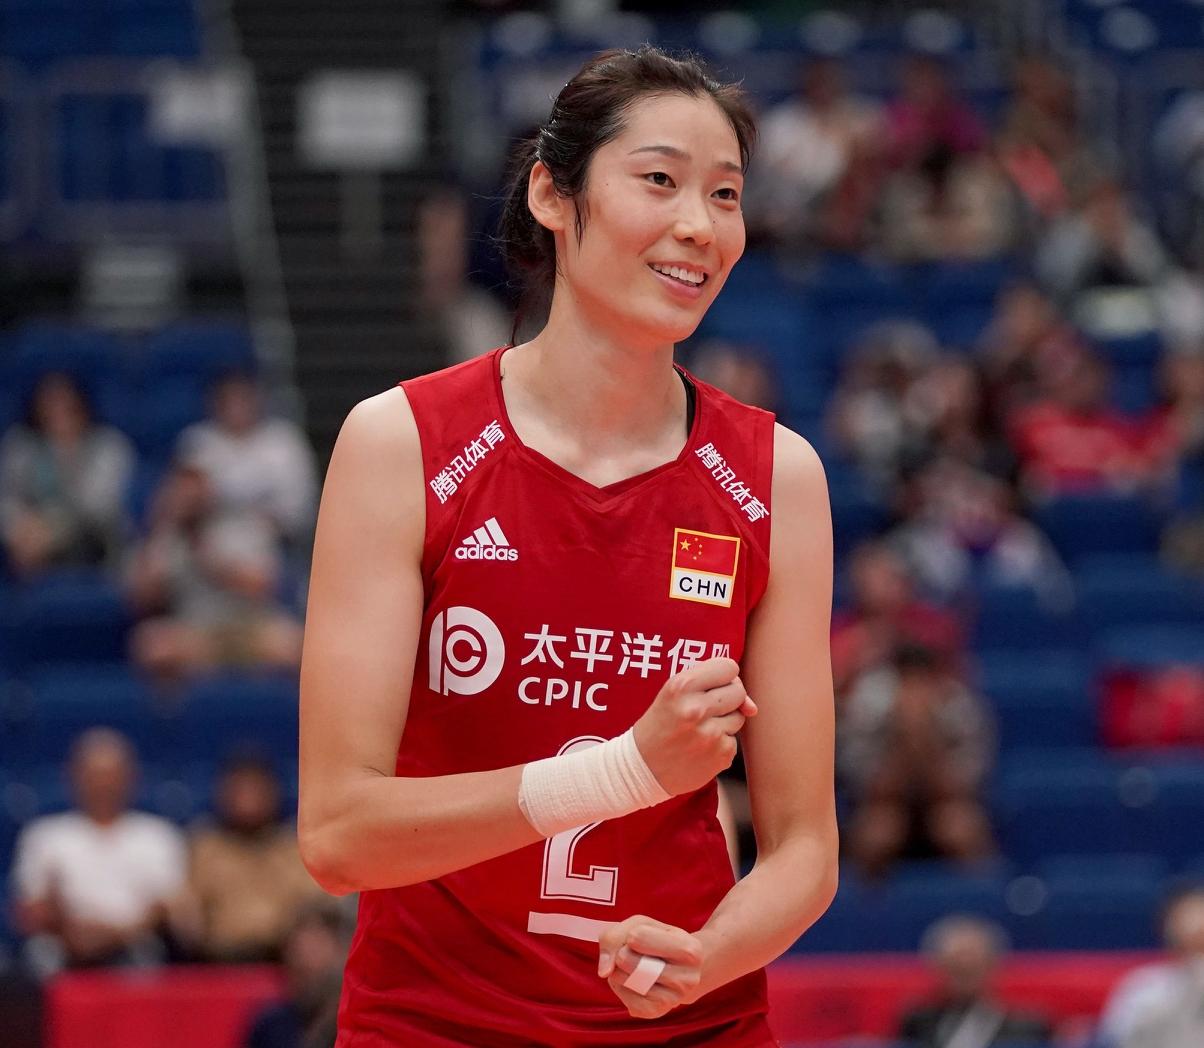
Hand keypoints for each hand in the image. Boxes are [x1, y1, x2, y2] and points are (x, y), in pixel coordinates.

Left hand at [597, 915, 704, 1018]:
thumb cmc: (659, 939)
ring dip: (618, 968)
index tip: (644, 937)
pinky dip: (618, 984)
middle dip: (622, 951)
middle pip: (625, 959)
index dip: (631, 934)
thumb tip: (604, 972)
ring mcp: (671, 1000)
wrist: (680, 967)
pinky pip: (620, 994)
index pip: (636, 937)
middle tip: (638, 952)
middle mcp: (686, 980)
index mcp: (690, 951)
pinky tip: (634, 980)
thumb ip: (615, 936)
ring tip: (636, 965)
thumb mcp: (642, 924)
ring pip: (620, 977)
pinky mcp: (653, 1012)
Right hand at [633, 657, 756, 795]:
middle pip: (738, 691)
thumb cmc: (661, 724)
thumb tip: (753, 708)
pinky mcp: (721, 755)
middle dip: (727, 698)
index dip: (723, 675)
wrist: (642, 769)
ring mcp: (710, 734)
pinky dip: (720, 743)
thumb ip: (715, 686)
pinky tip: (699, 747)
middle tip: (703, 709)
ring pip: (739, 716)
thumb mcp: (675, 694)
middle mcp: (695, 709)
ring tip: (697, 729)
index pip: (728, 666)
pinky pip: (734, 740)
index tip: (711, 685)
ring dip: (724, 721)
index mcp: (680, 686)